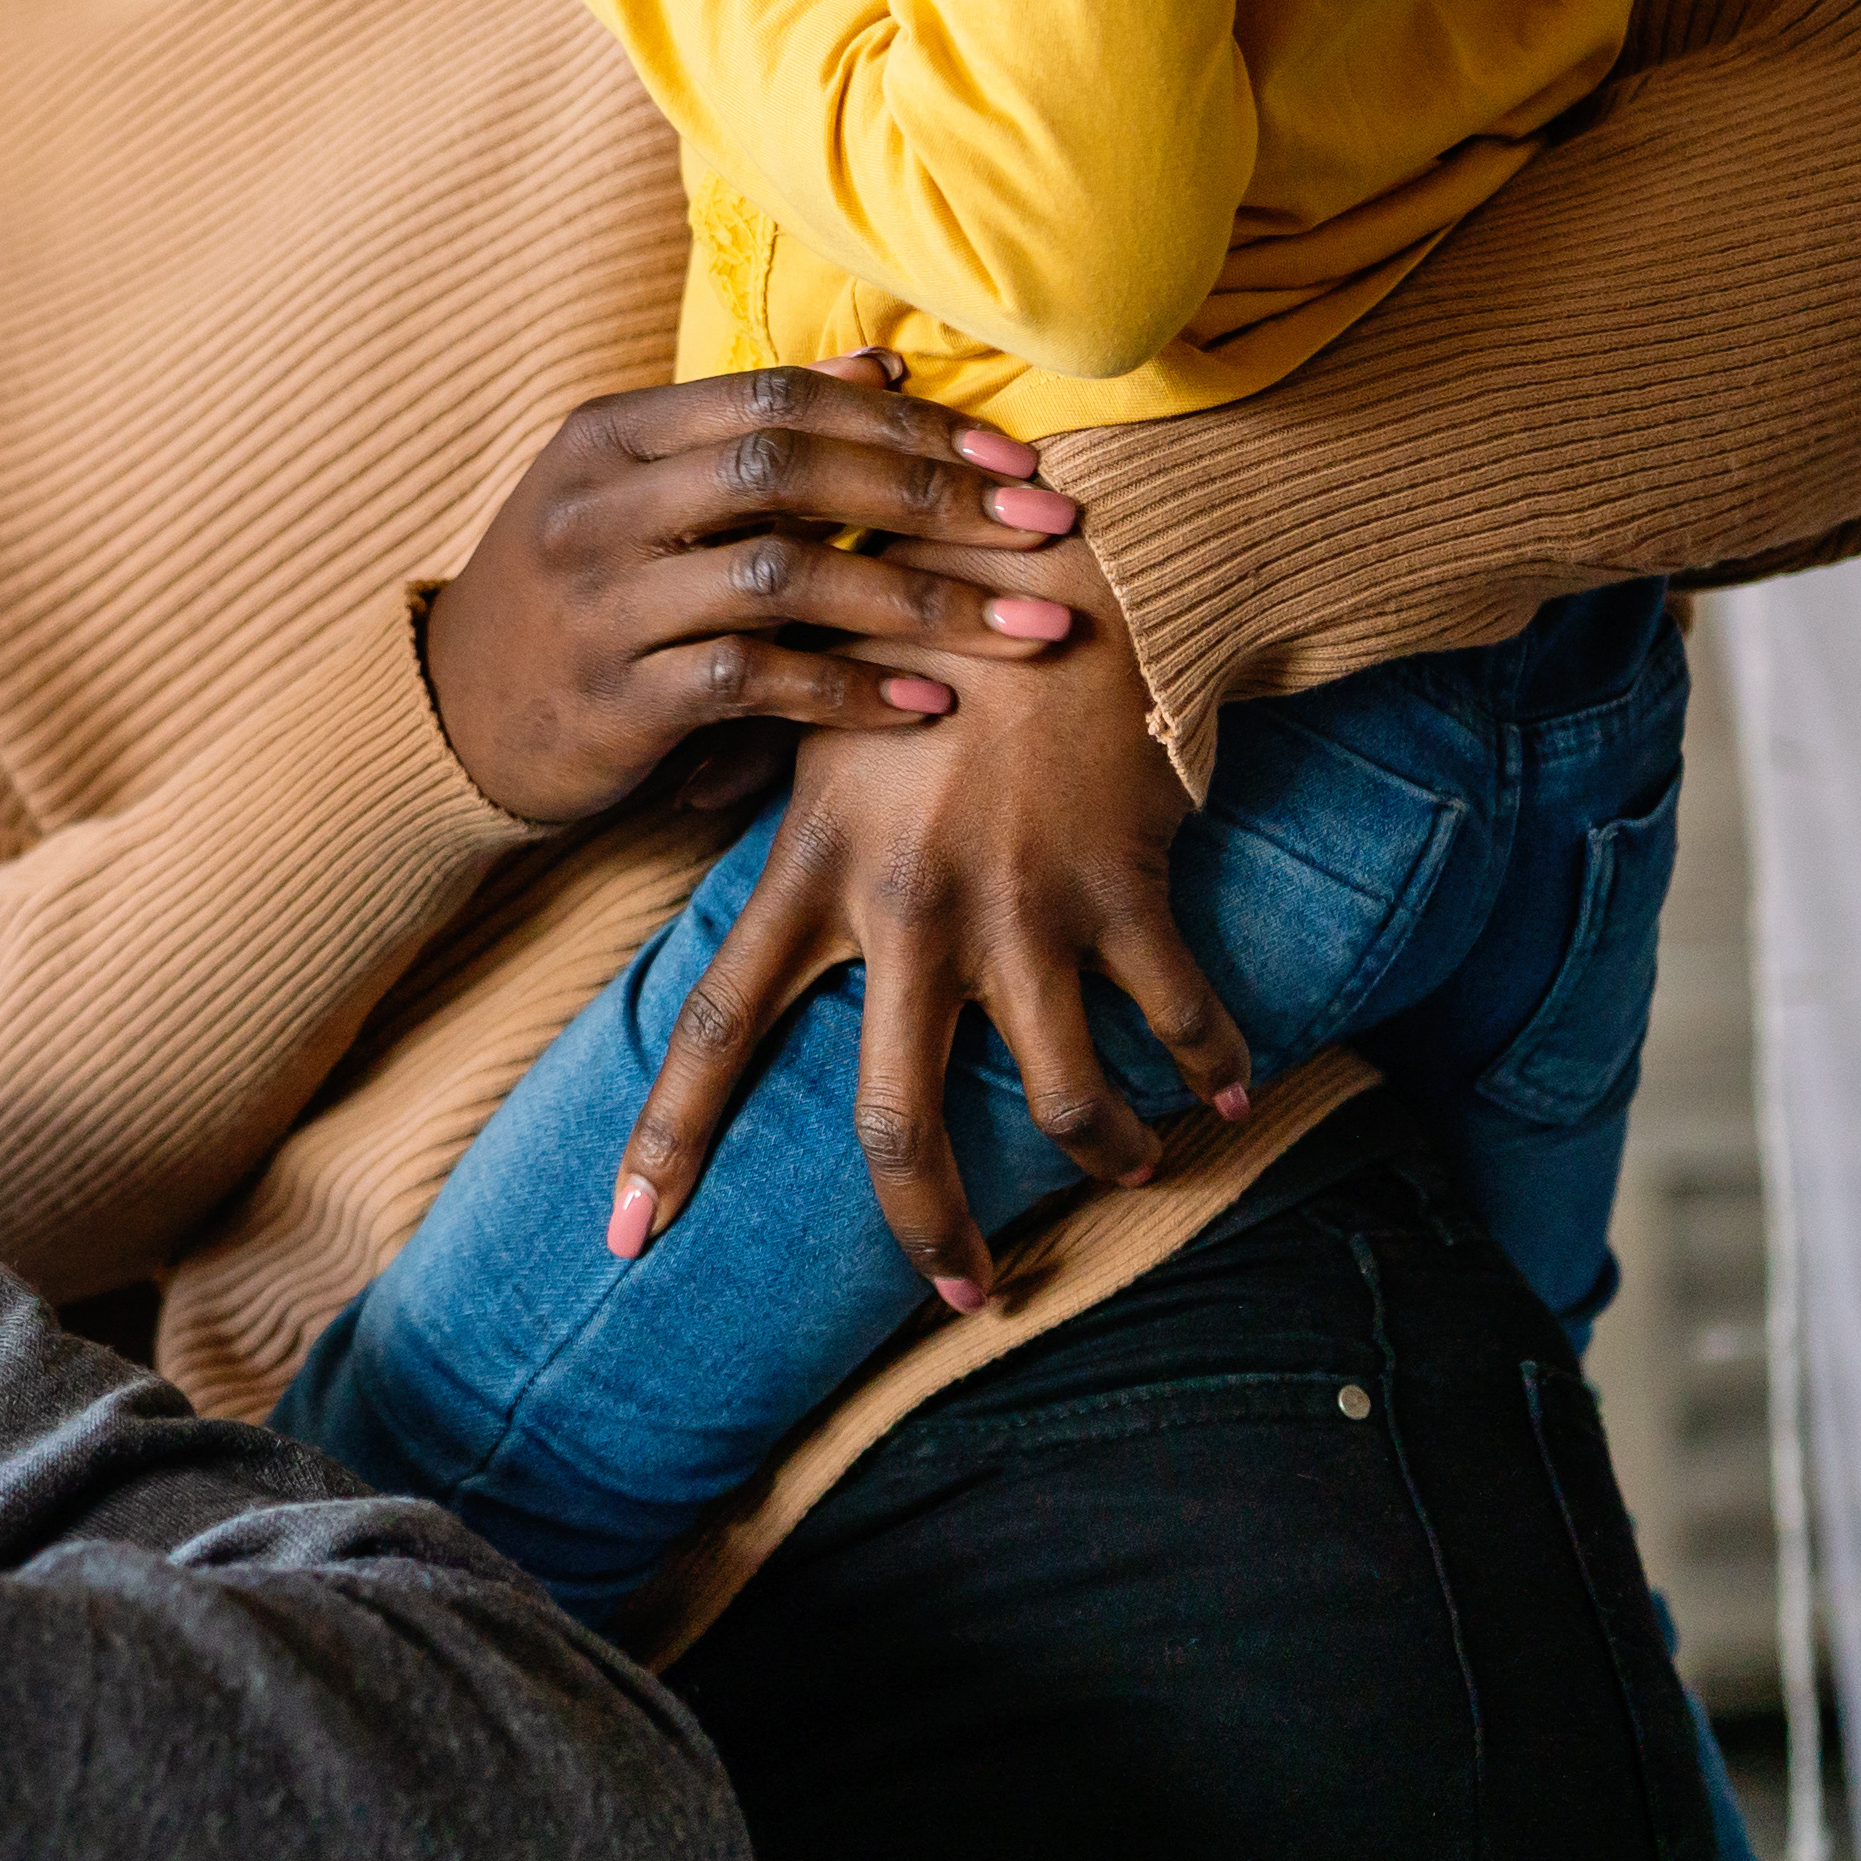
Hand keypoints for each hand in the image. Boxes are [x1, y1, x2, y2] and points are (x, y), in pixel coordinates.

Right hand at [416, 355, 1090, 826]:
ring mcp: (599, 602)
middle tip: (1048, 529)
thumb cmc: (581, 594)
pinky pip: (750, 682)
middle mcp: (597, 506)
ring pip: (780, 575)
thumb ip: (755, 431)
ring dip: (920, 601)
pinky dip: (850, 690)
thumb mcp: (641, 491)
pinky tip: (928, 705)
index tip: (1017, 464)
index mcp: (610, 435)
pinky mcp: (612, 699)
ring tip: (1026, 627)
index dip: (908, 425)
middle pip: (788, 470)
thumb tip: (887, 367)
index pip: (779, 399)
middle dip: (935, 499)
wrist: (450, 716)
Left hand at [606, 576, 1256, 1316]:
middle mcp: (906, 913)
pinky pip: (1177, 1018)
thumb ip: (743, 775)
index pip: (716, 1032)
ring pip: (1059, 1098)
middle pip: (895, 1123)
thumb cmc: (928, 626)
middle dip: (930, 1229)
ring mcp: (1019, 910)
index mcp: (811, 875)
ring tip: (1134, 1163)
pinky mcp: (1122, 890)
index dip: (670, 1140)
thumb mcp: (814, 700)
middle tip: (963, 1297)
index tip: (627, 1238)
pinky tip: (1232, 1092)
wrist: (1070, 563)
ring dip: (1109, 1151)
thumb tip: (679, 808)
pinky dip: (1213, 1066)